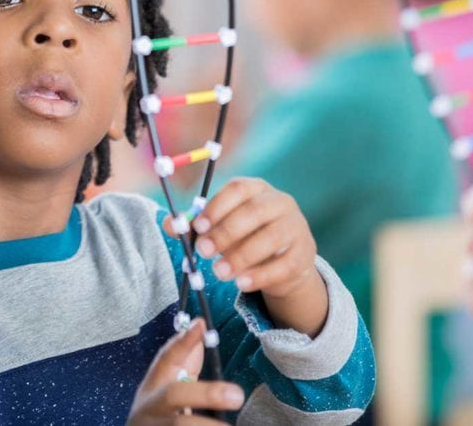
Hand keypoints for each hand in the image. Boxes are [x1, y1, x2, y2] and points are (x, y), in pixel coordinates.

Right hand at [127, 318, 244, 424]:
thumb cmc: (160, 416)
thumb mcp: (166, 390)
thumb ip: (184, 363)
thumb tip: (200, 325)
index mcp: (153, 390)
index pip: (164, 360)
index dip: (181, 342)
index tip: (200, 325)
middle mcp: (151, 409)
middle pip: (175, 396)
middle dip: (206, 393)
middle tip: (237, 395)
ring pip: (181, 424)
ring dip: (211, 425)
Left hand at [165, 177, 327, 335]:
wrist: (284, 262)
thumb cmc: (246, 237)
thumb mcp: (222, 227)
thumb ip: (196, 226)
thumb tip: (169, 224)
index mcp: (257, 189)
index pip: (238, 188)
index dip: (216, 206)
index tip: (197, 227)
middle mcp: (280, 203)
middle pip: (254, 212)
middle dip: (225, 232)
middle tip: (202, 251)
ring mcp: (295, 227)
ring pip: (271, 238)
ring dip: (241, 256)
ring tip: (218, 272)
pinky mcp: (303, 255)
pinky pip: (283, 265)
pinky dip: (260, 275)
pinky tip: (241, 283)